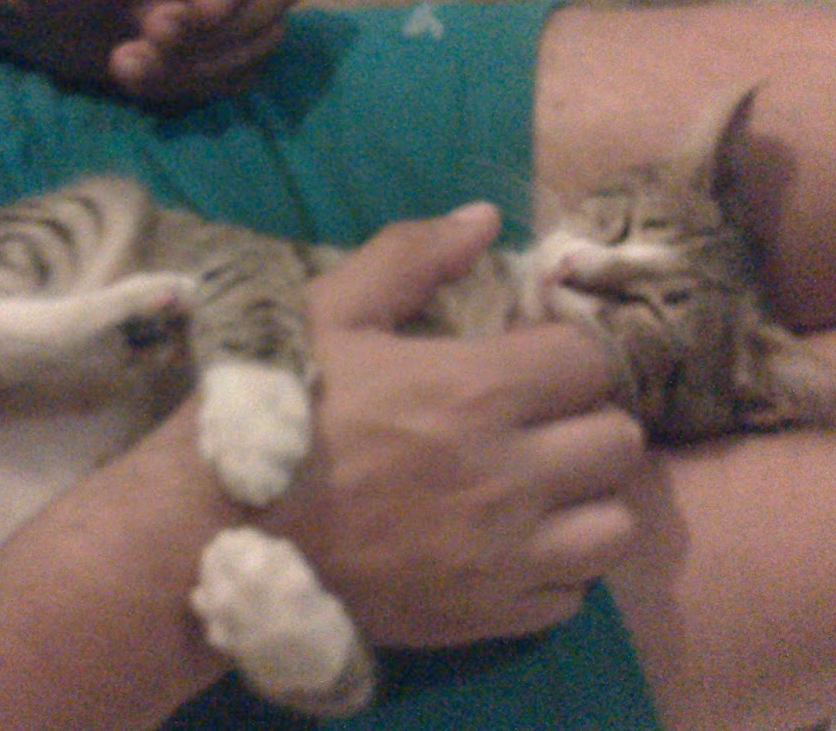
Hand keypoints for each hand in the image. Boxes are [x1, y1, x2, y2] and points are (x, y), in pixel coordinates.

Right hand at [268, 205, 645, 647]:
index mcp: (478, 390)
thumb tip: (486, 218)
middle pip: (619, 441)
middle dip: (585, 421)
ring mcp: (505, 555)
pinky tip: (510, 547)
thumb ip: (411, 257)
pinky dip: (554, 570)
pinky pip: (572, 595)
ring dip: (586, 501)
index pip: (591, 361)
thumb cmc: (275, 412)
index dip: (565, 353)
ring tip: (541, 491)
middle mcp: (511, 475)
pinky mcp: (488, 617)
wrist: (215, 535)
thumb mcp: (329, 312)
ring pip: (615, 526)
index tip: (530, 359)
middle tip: (539, 423)